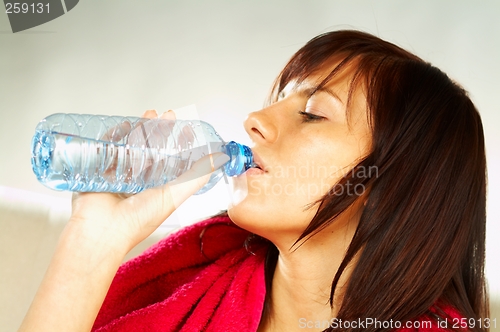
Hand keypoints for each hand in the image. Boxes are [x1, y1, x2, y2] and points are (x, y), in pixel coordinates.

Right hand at [19, 110, 228, 331]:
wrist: (101, 231)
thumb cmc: (138, 219)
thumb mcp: (174, 195)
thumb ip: (196, 176)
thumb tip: (219, 160)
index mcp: (158, 189)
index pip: (172, 160)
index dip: (181, 144)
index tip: (186, 128)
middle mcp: (140, 181)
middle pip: (153, 149)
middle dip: (161, 131)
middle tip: (168, 115)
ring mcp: (120, 175)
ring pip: (133, 146)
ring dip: (142, 129)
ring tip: (151, 115)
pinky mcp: (100, 171)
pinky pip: (109, 149)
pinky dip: (117, 136)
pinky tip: (126, 125)